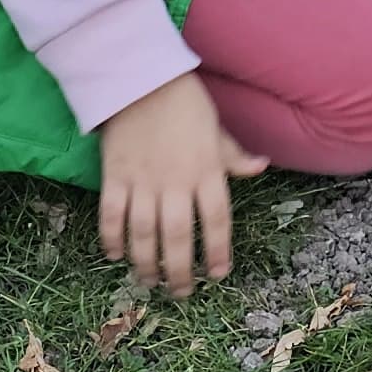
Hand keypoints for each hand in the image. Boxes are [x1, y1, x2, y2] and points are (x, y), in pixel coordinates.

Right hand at [95, 73, 266, 298]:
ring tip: (150, 281)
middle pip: (178, 238)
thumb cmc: (185, 104)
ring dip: (145, 263)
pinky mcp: (114, 176)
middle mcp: (176, 182)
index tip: (218, 274)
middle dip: (179, 271)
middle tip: (181, 292)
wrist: (142, 78)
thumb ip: (234, 156)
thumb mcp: (216, 130)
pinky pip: (111, 216)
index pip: (217, 221)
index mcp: (206, 172)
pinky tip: (114, 255)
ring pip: (143, 234)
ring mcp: (143, 181)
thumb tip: (261, 167)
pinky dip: (111, 239)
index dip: (218, 251)